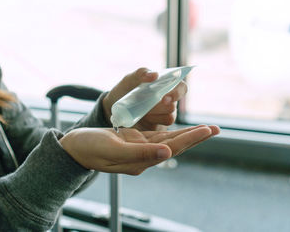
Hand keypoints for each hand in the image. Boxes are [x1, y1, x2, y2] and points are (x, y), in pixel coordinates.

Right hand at [60, 125, 218, 174]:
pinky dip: (171, 130)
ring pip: (169, 140)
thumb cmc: (89, 148)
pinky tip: (180, 128)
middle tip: (216, 129)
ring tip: (205, 128)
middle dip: (196, 136)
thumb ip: (140, 152)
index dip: (191, 138)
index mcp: (141, 160)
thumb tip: (168, 153)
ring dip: (187, 134)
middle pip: (175, 145)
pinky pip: (157, 135)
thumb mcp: (113, 149)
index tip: (208, 130)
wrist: (73, 149)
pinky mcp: (134, 141)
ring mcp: (140, 149)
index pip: (172, 148)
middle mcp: (144, 156)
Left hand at [103, 67, 187, 130]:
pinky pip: (162, 125)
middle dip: (160, 106)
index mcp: (166, 85)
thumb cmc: (126, 89)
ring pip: (170, 116)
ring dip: (154, 113)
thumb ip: (141, 73)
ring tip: (142, 109)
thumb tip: (155, 75)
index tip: (165, 98)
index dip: (176, 93)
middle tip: (148, 105)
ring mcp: (165, 113)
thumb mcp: (130, 79)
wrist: (115, 106)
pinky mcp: (159, 124)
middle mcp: (169, 99)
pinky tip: (143, 117)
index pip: (181, 88)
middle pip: (174, 104)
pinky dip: (153, 121)